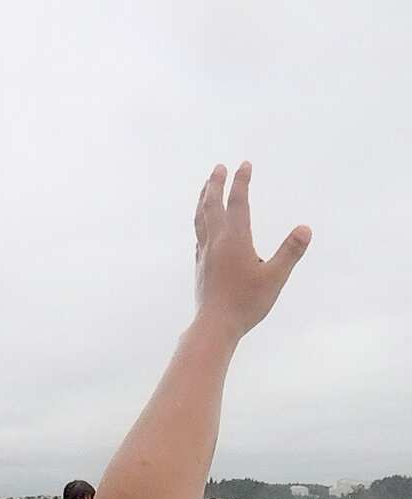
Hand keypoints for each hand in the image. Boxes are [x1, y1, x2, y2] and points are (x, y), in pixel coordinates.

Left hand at [194, 162, 310, 338]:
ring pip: (200, 220)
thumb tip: (305, 229)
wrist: (214, 328)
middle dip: (215, 183)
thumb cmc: (245, 304)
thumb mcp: (274, 278)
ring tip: (206, 187)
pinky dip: (200, 224)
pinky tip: (203, 226)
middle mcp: (216, 243)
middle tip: (219, 167)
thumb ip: (290, 252)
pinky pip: (198, 238)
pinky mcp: (200, 267)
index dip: (241, 182)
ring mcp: (205, 255)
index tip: (244, 164)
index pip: (238, 203)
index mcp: (235, 240)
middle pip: (212, 206)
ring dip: (203, 200)